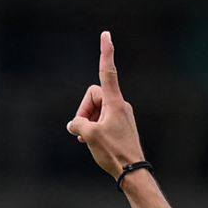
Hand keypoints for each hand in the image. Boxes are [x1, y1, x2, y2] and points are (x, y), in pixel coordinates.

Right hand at [66, 31, 147, 178]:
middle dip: (83, 110)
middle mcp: (120, 106)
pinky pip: (102, 121)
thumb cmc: (114, 153)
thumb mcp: (89, 136)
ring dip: (88, 122)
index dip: (105, 52)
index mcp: (114, 102)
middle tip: (82, 130)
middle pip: (93, 96)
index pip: (107, 71)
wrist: (133, 172)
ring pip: (96, 111)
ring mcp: (121, 116)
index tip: (106, 34)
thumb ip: (78, 124)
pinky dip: (94, 128)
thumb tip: (75, 125)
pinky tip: (91, 143)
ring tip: (89, 141)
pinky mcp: (121, 127)